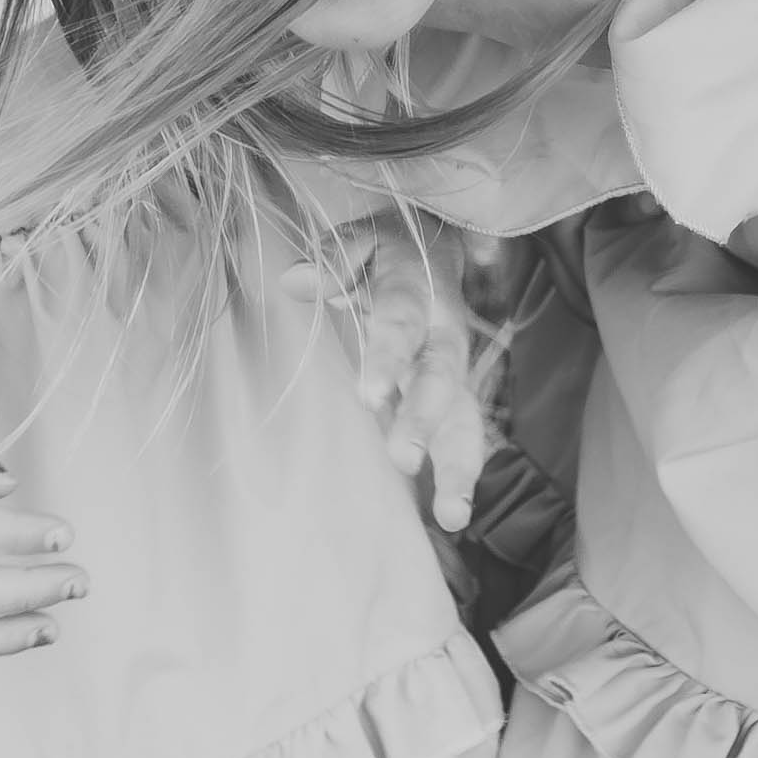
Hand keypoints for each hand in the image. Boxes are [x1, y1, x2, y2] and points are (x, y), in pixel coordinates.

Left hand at [297, 218, 491, 530]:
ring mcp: (451, 370)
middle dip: (425, 420)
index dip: (389, 356)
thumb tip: (295, 280)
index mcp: (417, 289)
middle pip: (441, 378)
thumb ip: (332, 261)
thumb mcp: (357, 238)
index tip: (370, 395)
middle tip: (405, 459)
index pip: (401, 323)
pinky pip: (462, 436)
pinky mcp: (452, 398)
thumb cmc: (384, 249)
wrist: (436, 244)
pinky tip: (453, 518)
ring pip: (463, 417)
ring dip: (458, 465)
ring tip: (453, 515)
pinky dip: (461, 475)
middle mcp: (443, 334)